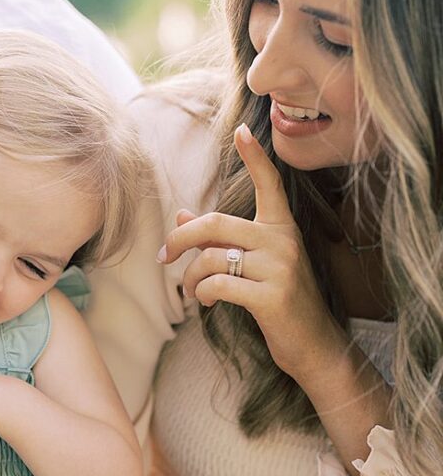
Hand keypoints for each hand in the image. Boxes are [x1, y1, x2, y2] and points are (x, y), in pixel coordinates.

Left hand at [160, 124, 343, 381]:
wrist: (314, 345)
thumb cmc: (281, 302)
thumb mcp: (254, 265)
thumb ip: (220, 239)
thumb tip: (180, 214)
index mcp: (282, 228)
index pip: (268, 184)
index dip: (255, 157)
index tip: (242, 130)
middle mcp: (283, 241)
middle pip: (215, 224)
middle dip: (180, 239)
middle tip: (162, 255)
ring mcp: (280, 268)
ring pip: (211, 258)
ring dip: (190, 277)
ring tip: (193, 291)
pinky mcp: (272, 296)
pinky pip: (218, 285)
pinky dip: (203, 293)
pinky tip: (206, 302)